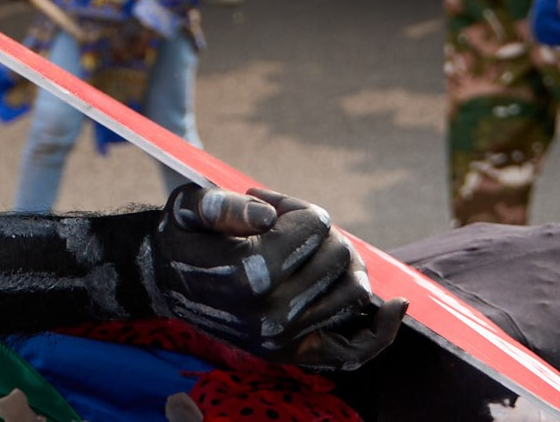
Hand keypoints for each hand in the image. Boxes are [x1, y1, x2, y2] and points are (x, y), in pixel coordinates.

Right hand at [146, 185, 405, 369]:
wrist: (166, 282)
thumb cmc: (183, 237)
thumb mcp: (188, 207)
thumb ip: (221, 204)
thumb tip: (265, 214)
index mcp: (248, 273)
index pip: (314, 225)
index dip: (294, 206)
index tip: (266, 205)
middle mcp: (271, 313)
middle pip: (338, 255)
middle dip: (319, 231)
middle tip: (287, 226)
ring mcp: (285, 338)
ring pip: (354, 291)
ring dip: (342, 263)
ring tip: (311, 253)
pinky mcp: (294, 354)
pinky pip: (356, 348)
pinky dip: (381, 328)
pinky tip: (394, 306)